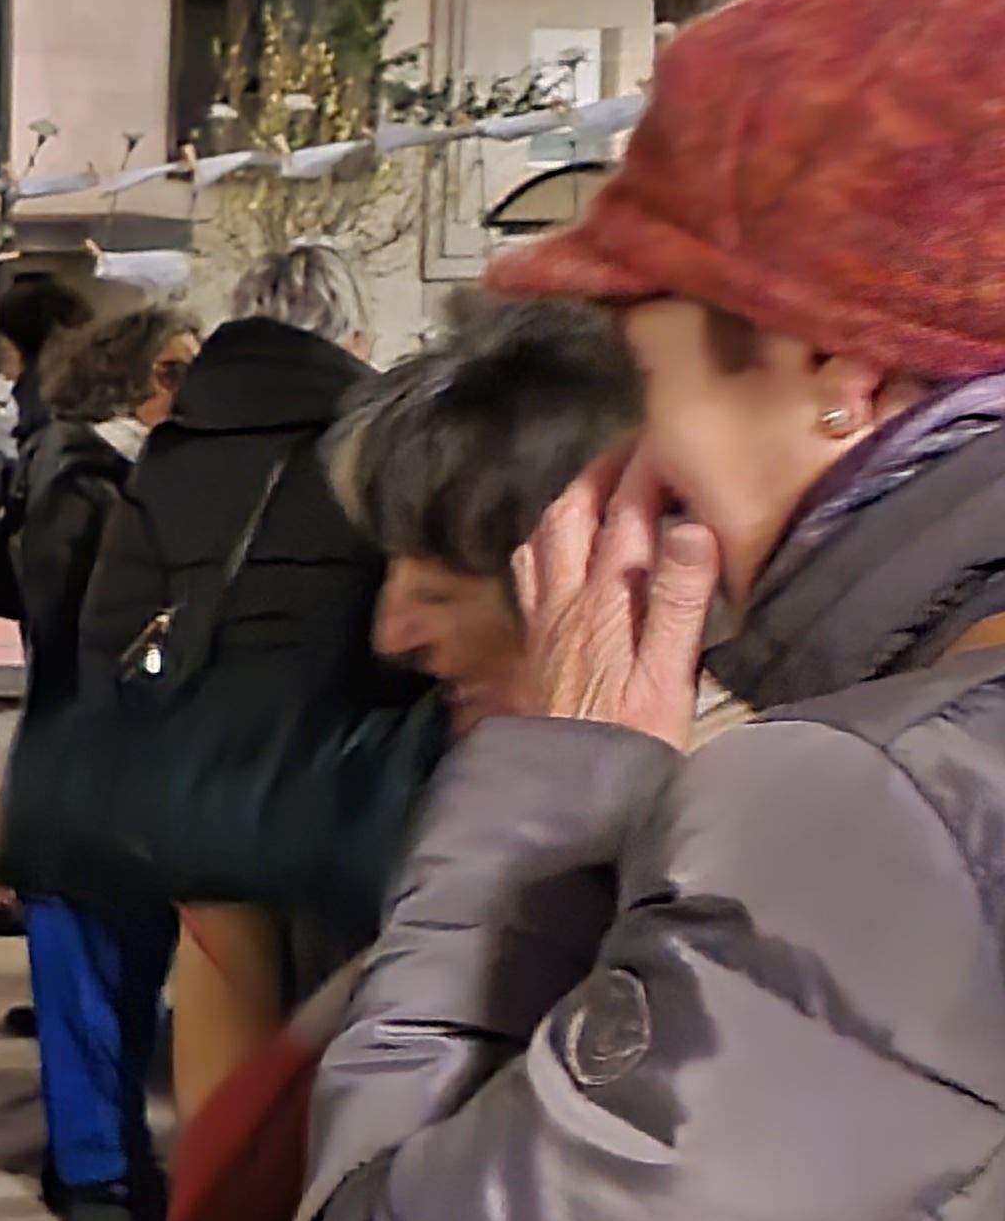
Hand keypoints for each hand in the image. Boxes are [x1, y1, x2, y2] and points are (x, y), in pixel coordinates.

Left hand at [513, 443, 719, 748]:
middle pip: (573, 516)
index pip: (627, 515)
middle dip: (602, 474)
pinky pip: (531, 574)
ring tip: (596, 483)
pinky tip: (556, 547)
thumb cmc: (631, 735)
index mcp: (606, 599)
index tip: (671, 432)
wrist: (568, 788)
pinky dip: (546, 544)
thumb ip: (678, 597)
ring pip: (545, 541)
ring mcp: (546, 619)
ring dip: (570, 503)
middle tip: (633, 444)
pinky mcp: (537, 642)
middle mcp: (566, 598)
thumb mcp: (668, 670)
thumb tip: (689, 525)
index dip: (648, 470)